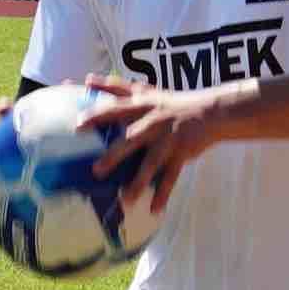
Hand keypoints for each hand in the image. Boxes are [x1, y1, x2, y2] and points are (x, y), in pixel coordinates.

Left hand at [84, 76, 247, 210]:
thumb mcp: (148, 92)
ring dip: (139, 182)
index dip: (97, 114)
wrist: (211, 111)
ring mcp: (168, 139)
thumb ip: (118, 88)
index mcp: (143, 106)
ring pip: (151, 164)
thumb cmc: (172, 103)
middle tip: (96, 170)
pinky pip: (171, 177)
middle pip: (131, 138)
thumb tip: (86, 79)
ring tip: (125, 199)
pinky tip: (154, 210)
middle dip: (115, 154)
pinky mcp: (181, 153)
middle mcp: (153, 122)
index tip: (77, 123)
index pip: (116, 107)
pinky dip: (163, 194)